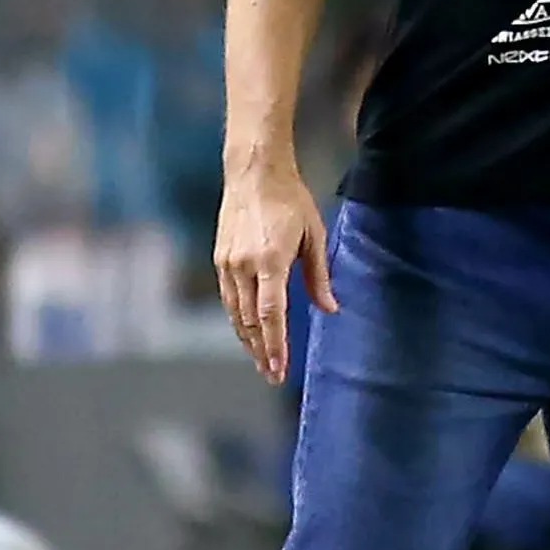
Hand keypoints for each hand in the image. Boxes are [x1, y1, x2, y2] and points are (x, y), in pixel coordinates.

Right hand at [216, 162, 334, 383]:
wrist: (254, 173)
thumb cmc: (291, 201)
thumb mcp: (314, 236)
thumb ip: (319, 276)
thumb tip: (330, 309)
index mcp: (270, 260)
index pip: (271, 314)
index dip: (275, 345)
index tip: (279, 369)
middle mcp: (243, 266)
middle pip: (250, 321)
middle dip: (261, 351)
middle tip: (273, 375)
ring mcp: (227, 263)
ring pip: (236, 314)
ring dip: (247, 340)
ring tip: (261, 361)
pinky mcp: (220, 259)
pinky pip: (229, 298)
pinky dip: (238, 320)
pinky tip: (248, 332)